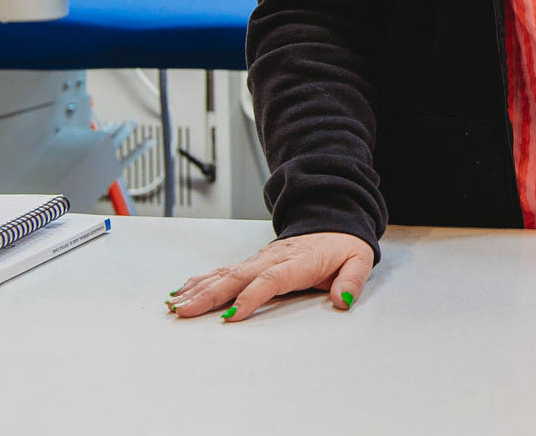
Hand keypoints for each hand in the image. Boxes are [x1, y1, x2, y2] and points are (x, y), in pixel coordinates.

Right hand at [166, 231, 375, 321]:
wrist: (335, 219)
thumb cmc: (344, 245)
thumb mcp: (359, 260)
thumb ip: (352, 280)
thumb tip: (343, 299)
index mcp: (299, 261)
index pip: (271, 279)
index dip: (251, 296)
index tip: (233, 315)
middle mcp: (274, 258)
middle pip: (238, 276)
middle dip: (210, 295)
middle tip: (185, 311)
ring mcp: (260, 258)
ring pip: (225, 273)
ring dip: (199, 289)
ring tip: (176, 304)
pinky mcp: (253, 262)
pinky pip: (224, 271)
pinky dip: (202, 280)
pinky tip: (183, 290)